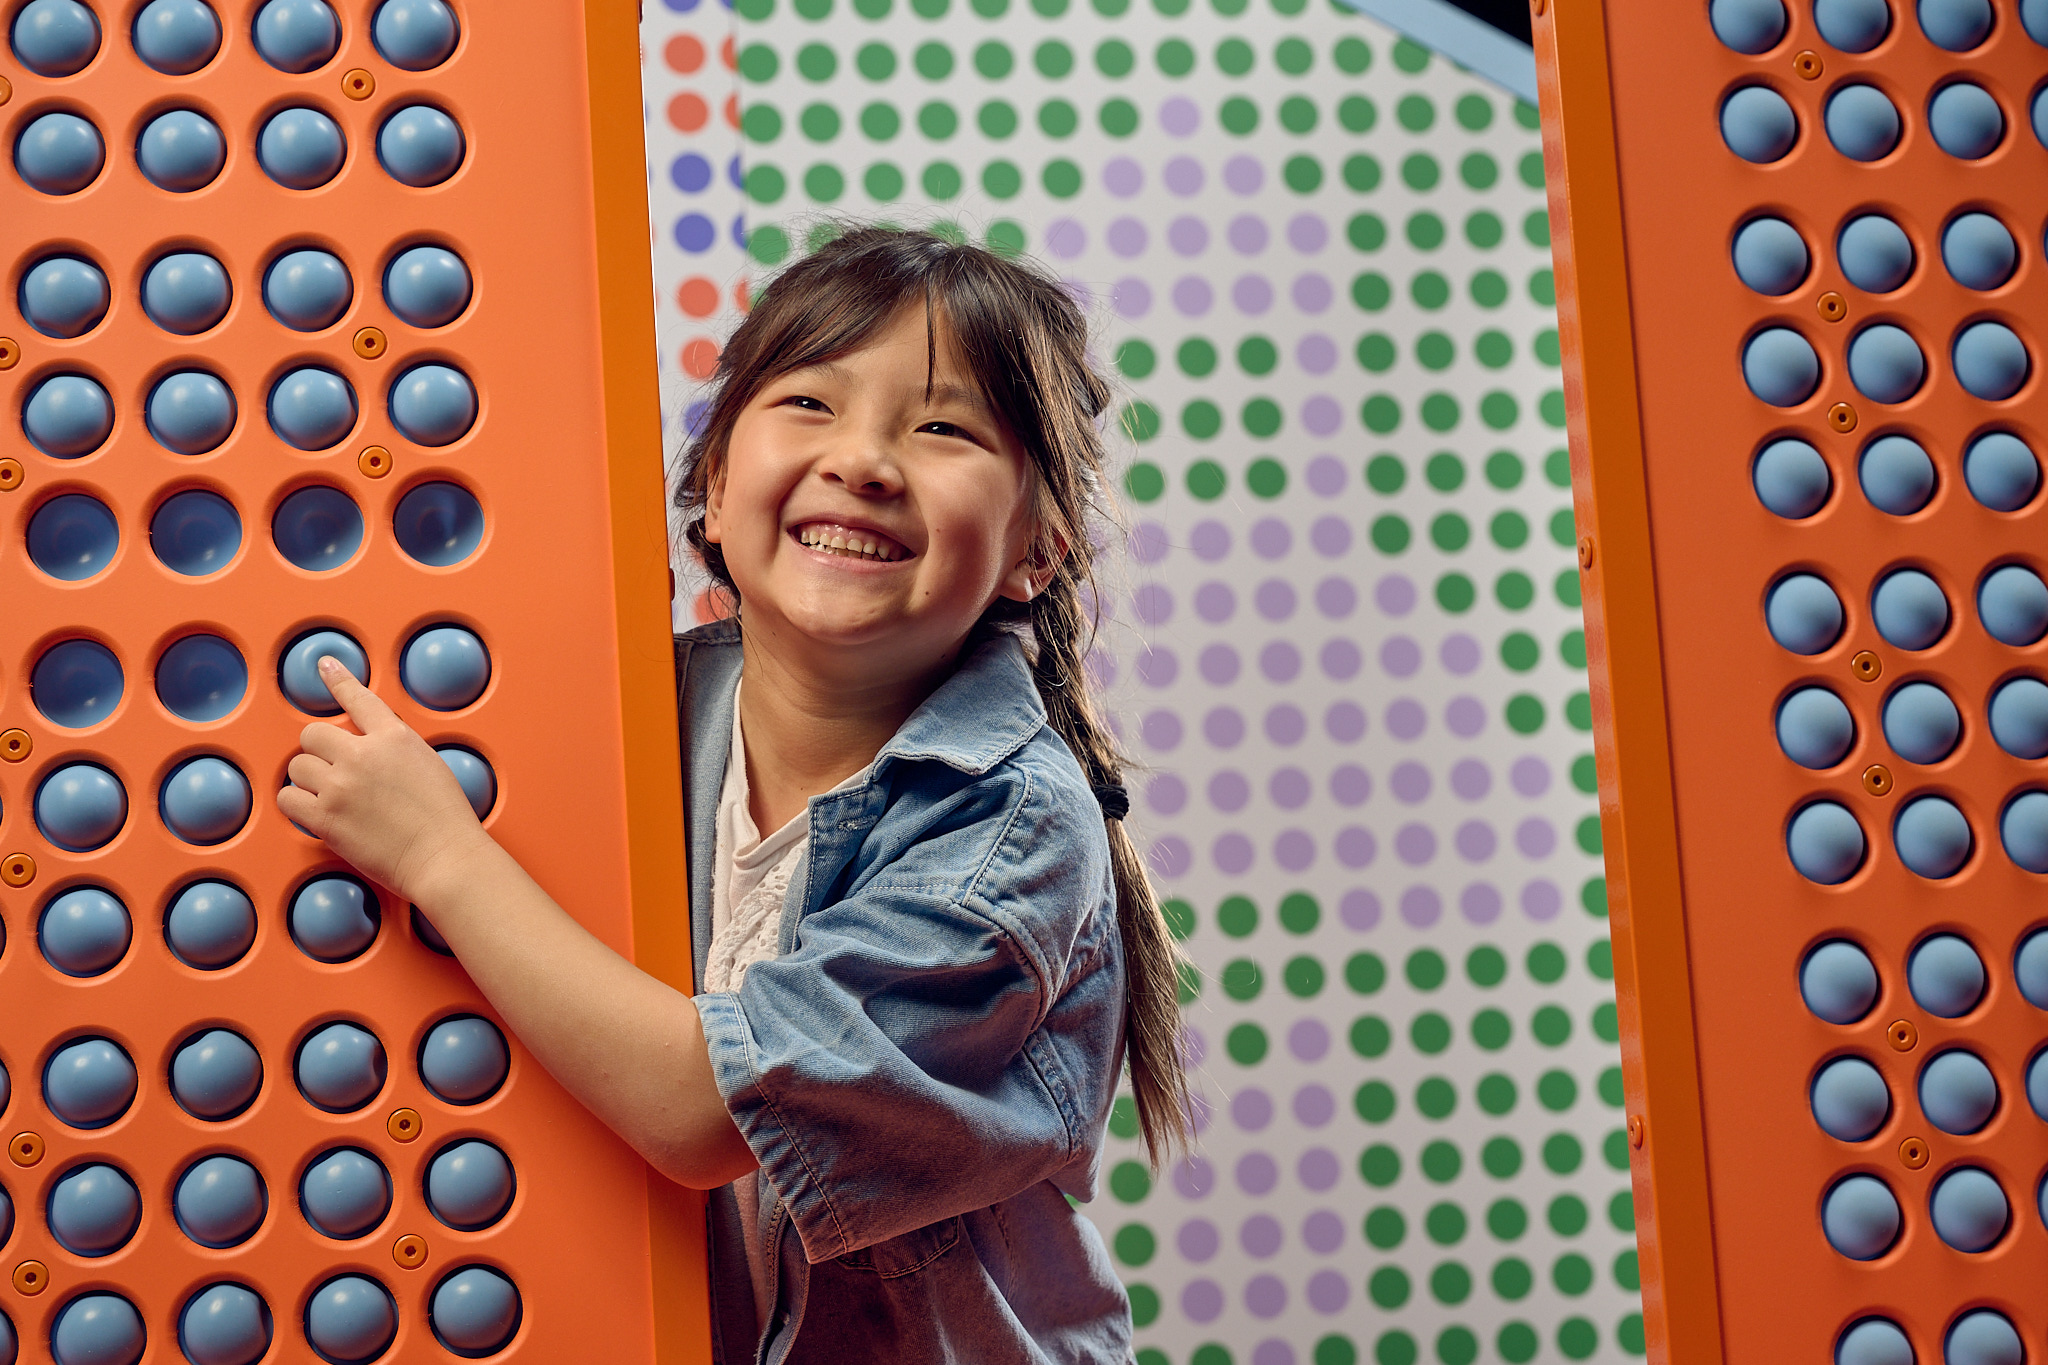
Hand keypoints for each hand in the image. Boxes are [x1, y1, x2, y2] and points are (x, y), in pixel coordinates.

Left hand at [278, 656, 489, 903]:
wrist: (443, 856)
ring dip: (308, 780)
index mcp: (395, 738)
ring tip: (331, 797)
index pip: (359, 698)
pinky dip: (297, 804)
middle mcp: (363, 755)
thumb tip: (367, 748)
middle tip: (333, 771)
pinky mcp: (325, 817)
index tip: (326, 665)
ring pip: (297, 766)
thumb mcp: (428, 764)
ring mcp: (341, 785)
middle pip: (312, 734)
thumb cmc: (445, 821)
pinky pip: (288, 798)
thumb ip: (394, 749)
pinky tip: (317, 812)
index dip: (339, 679)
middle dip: (319, 751)